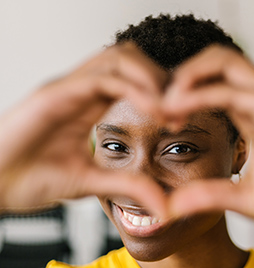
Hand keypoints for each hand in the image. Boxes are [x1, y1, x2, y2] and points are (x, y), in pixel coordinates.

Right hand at [0, 43, 167, 217]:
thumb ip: (127, 186)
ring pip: (120, 57)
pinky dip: (135, 89)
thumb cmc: (30, 180)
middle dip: (161, 78)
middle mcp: (80, 89)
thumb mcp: (91, 182)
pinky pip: (103, 77)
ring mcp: (67, 88)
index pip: (132, 77)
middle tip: (181, 109)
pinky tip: (153, 112)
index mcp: (88, 103)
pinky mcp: (54, 94)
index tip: (180, 119)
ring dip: (151, 78)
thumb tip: (163, 206)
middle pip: (130, 57)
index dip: (161, 91)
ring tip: (169, 111)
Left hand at [163, 45, 253, 258]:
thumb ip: (210, 196)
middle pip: (214, 63)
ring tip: (163, 101)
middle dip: (179, 76)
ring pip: (223, 62)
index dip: (181, 96)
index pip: (210, 86)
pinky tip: (178, 108)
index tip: (161, 119)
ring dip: (187, 75)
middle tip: (156, 103)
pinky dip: (201, 93)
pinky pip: (233, 89)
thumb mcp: (246, 198)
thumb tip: (172, 206)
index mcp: (251, 116)